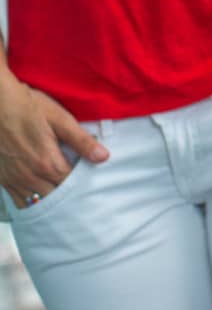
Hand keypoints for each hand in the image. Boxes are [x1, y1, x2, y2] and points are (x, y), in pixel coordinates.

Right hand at [0, 72, 108, 205]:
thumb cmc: (27, 107)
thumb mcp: (59, 119)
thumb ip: (81, 141)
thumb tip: (103, 157)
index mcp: (48, 163)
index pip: (73, 186)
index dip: (84, 183)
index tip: (91, 179)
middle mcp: (30, 177)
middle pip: (56, 197)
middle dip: (69, 195)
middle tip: (80, 189)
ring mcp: (15, 180)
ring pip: (37, 203)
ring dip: (51, 199)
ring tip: (62, 192)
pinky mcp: (3, 180)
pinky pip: (20, 201)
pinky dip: (32, 201)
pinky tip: (41, 193)